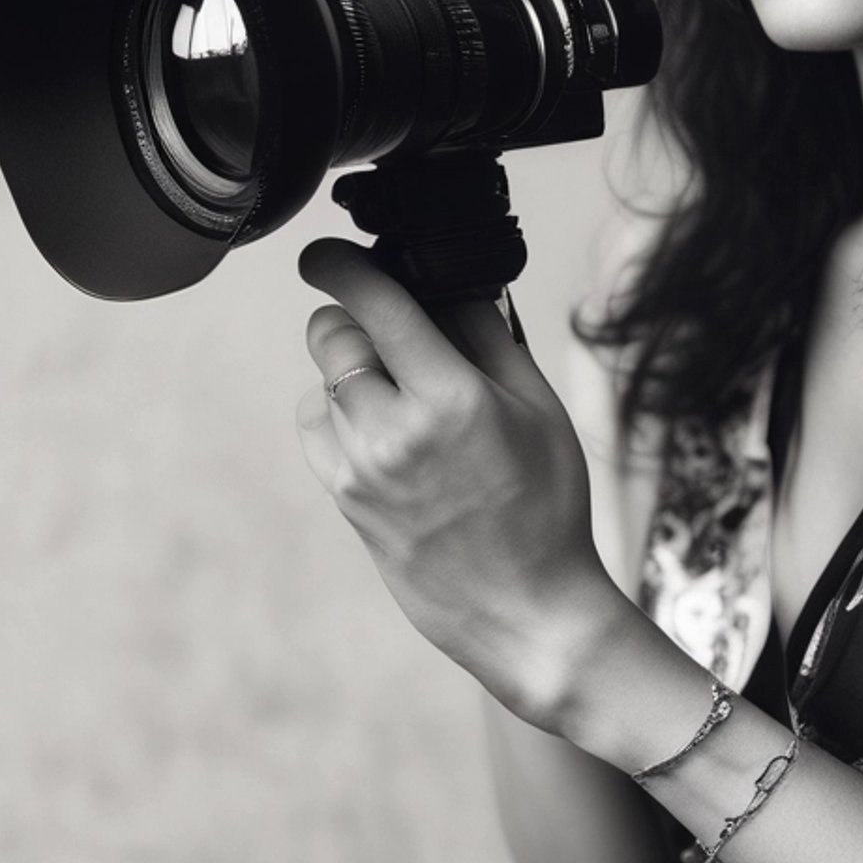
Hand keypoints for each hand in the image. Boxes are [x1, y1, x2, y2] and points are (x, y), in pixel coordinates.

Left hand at [295, 239, 621, 731]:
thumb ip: (486, 337)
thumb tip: (443, 286)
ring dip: (351, 371)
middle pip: (331, 334)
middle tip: (395, 335)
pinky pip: (315, 428)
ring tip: (403, 398)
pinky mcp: (343, 500)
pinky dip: (336, 414)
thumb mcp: (539, 409)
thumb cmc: (547, 508)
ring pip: (322, 381)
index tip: (325, 252)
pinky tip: (382, 431)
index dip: (339, 263)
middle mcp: (394, 430)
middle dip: (355, 319)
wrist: (526, 610)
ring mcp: (360, 469)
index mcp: (451, 398)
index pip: (372, 303)